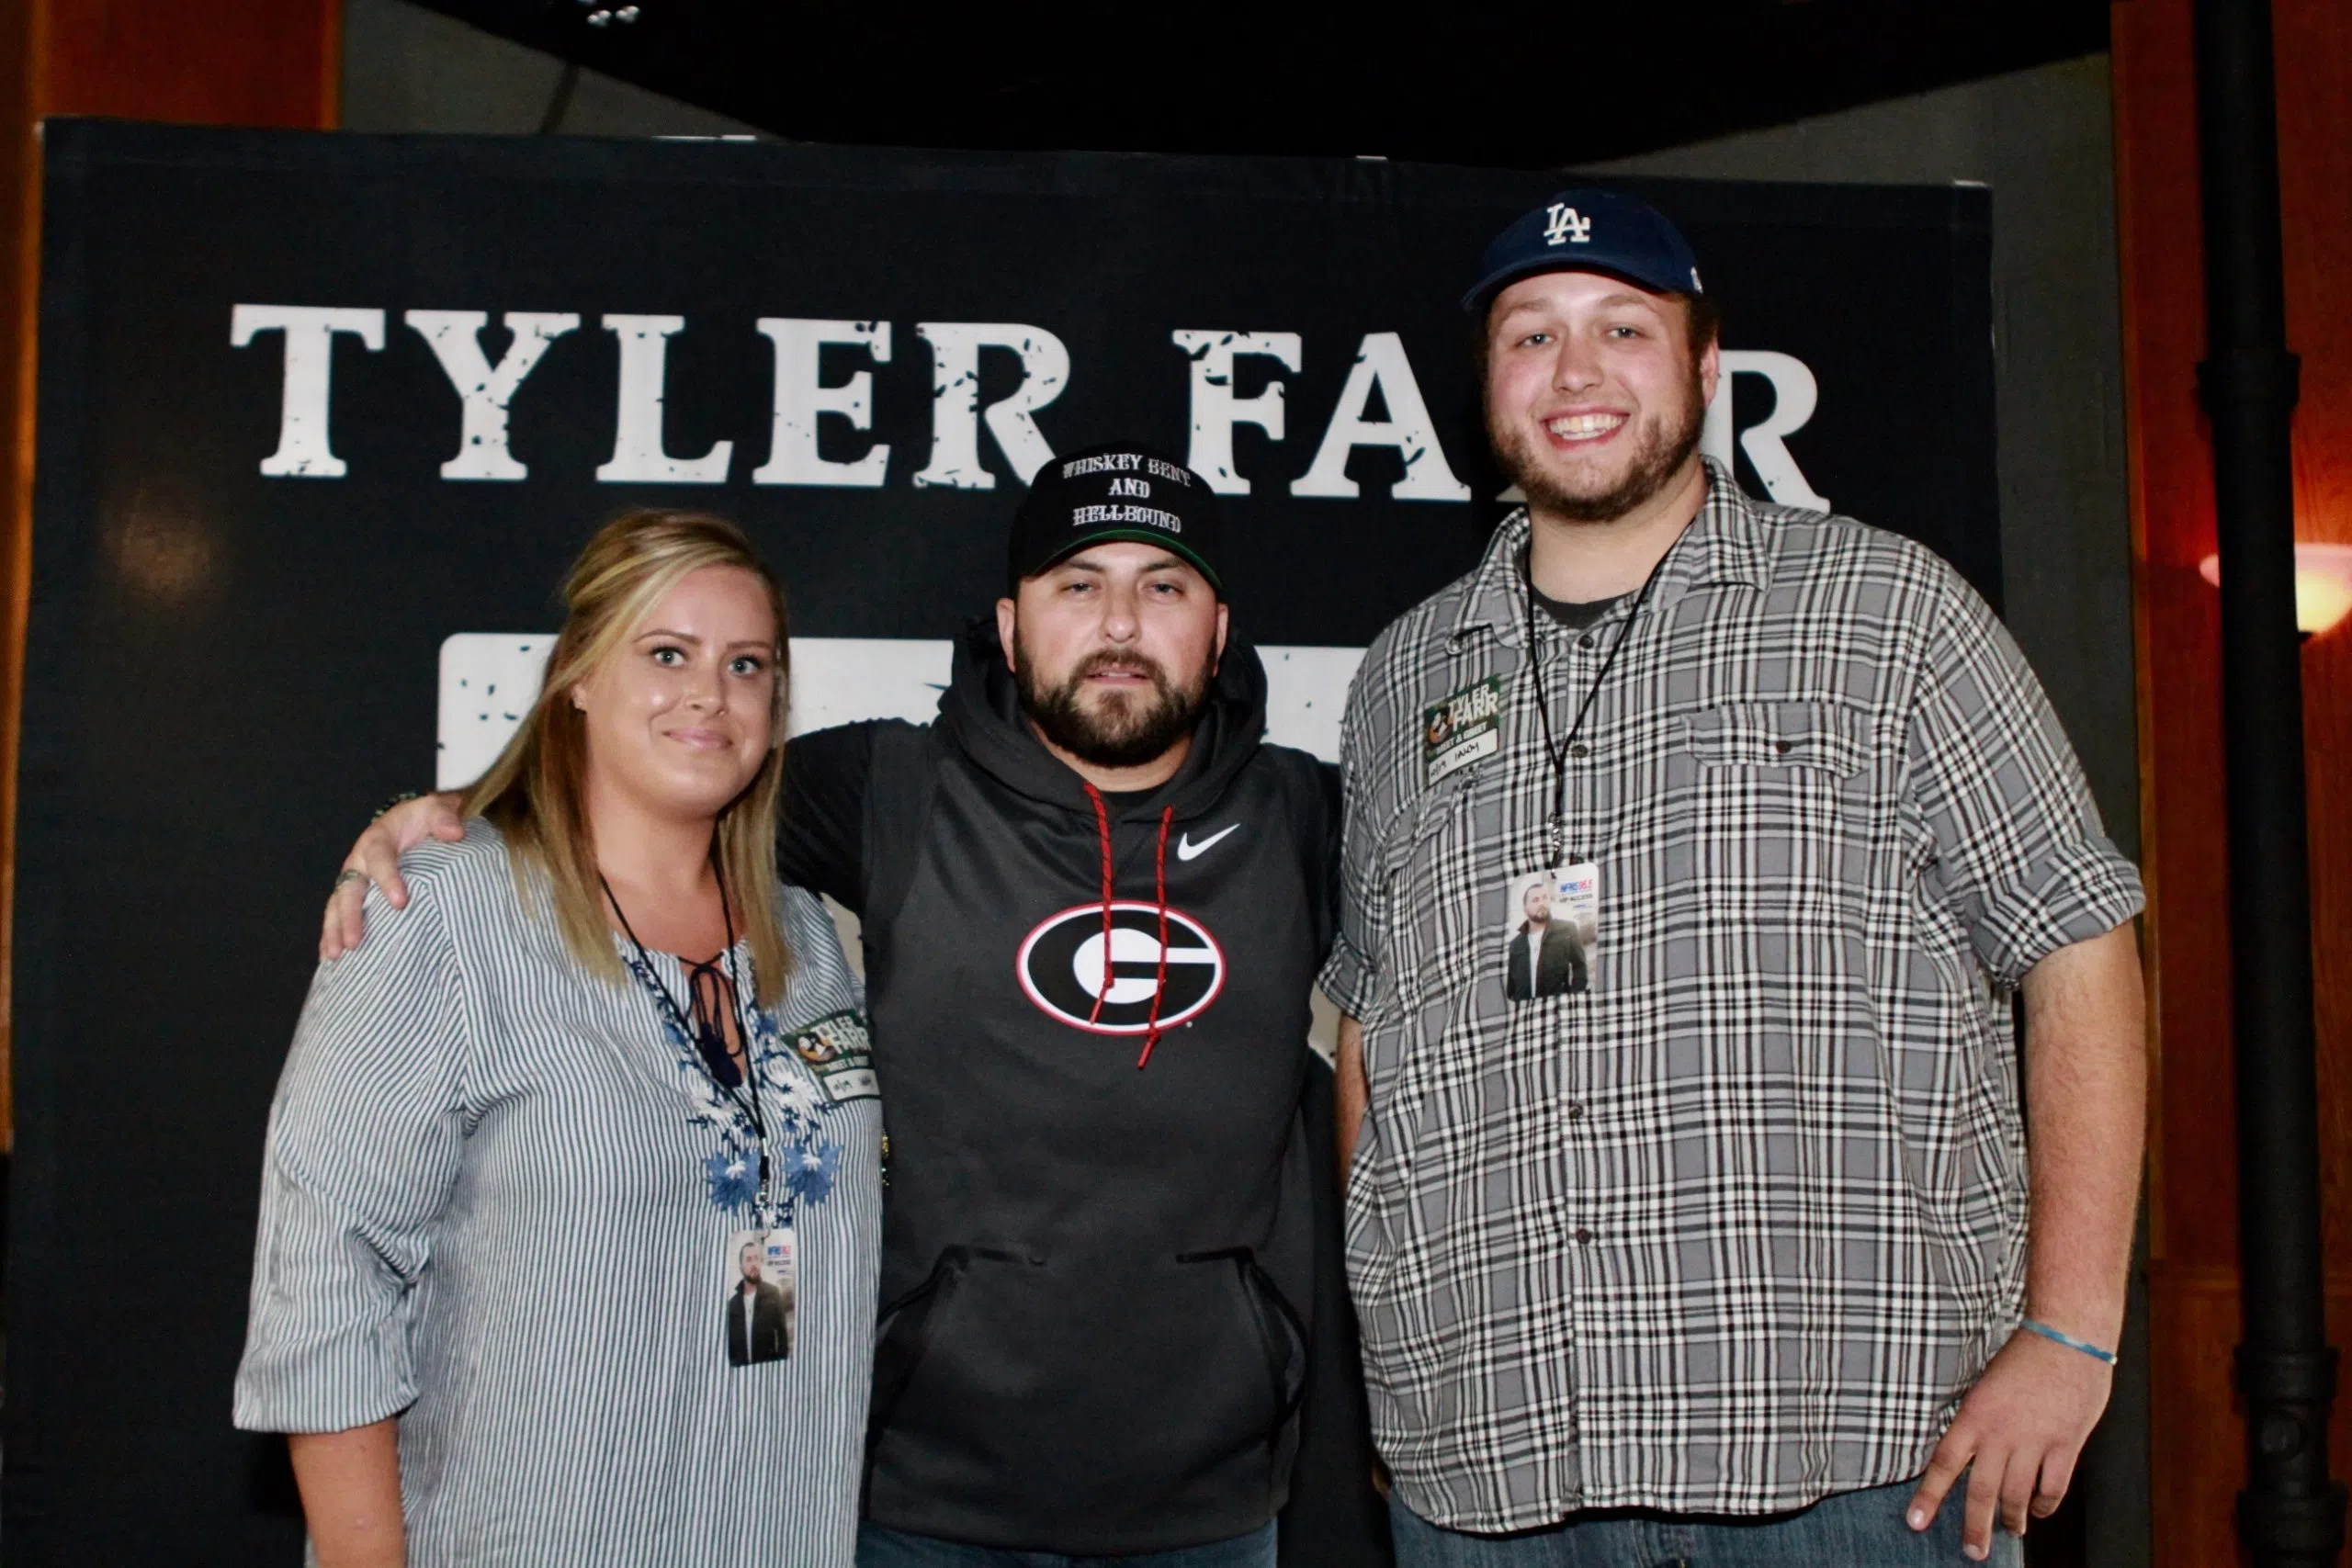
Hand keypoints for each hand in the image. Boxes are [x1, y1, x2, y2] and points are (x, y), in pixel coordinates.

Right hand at [319, 793, 465, 959]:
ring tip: (335, 955)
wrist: (413, 822)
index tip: (400, 902)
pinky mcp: (355, 894)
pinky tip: (330, 958)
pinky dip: (332, 934)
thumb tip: (455, 832)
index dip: (388, 880)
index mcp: (377, 840)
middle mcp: (359, 861)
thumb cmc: (423, 819)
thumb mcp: (434, 810)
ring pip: (338, 905)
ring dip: (336, 930)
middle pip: (350, 889)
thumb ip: (444, 818)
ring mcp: (354, 879)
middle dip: (350, 916)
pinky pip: (338, 914)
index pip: (380, 860)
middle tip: (354, 942)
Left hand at [1907, 1327, 2113, 1559]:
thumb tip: (1969, 1450)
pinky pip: (2052, 1488)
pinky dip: (2045, 1505)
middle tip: (1972, 1552)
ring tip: (2010, 1531)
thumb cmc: (2024, 1356)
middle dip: (1974, 1526)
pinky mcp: (2065, 1445)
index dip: (1929, 1497)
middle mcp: (2000, 1433)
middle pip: (1980, 1491)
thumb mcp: (1985, 1385)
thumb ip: (1978, 1420)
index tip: (1916, 1522)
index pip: (1943, 1464)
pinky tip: (2040, 1510)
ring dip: (2011, 1519)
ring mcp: (2034, 1441)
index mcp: (1974, 1415)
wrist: (2067, 1337)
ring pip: (2017, 1496)